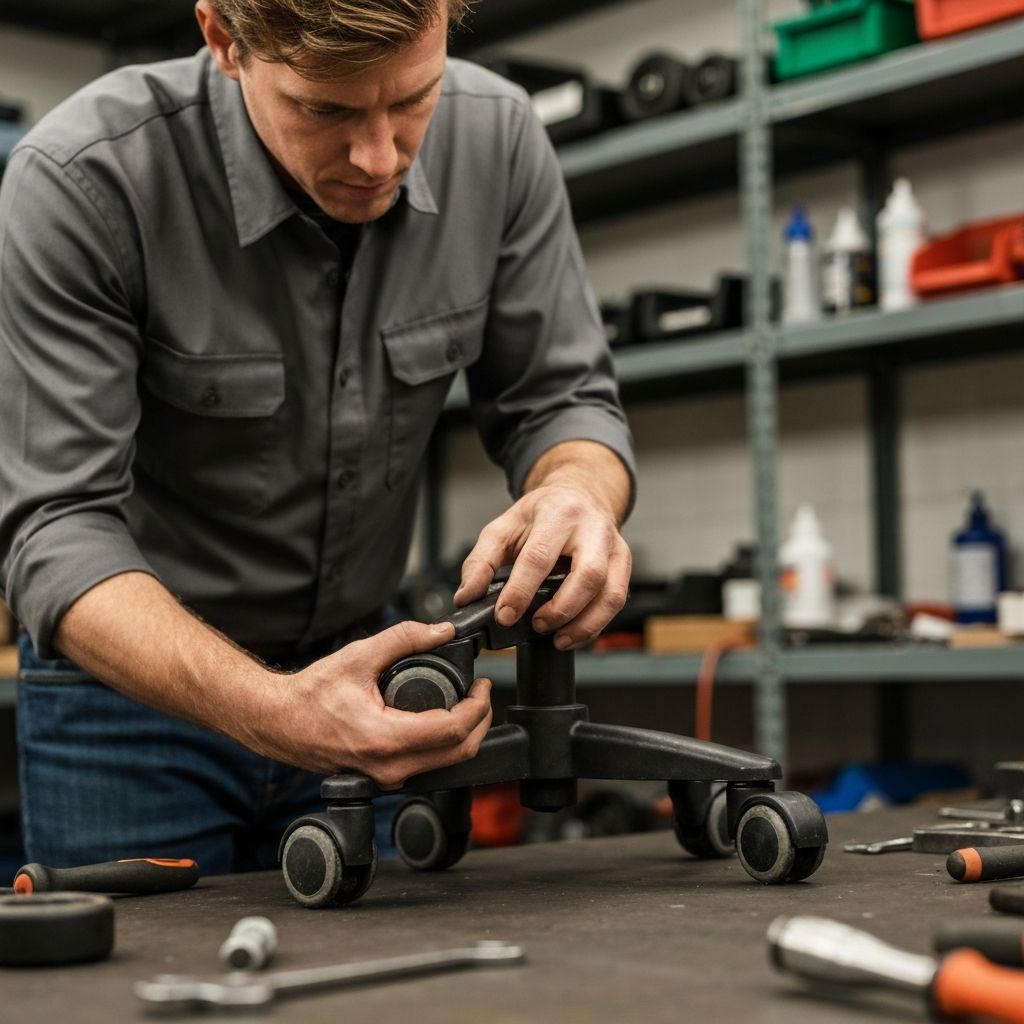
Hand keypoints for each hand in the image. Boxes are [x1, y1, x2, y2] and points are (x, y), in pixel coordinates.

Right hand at [255, 620, 491, 788]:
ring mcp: (387, 777)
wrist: (277, 721)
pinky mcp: (383, 777)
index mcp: (385, 739)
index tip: (481, 684)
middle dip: (479, 721)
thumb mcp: (359, 657)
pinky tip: (443, 720)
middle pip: (459, 753)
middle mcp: (389, 767)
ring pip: (446, 764)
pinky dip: (444, 745)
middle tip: (480, 693)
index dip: (478, 706)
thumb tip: (441, 631)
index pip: (453, 731)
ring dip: (465, 735)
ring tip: (466, 703)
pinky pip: (427, 766)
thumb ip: (404, 639)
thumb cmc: (310, 695)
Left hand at [454, 481, 631, 650]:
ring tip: (557, 638)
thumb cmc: (542, 514)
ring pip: (610, 593)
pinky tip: (574, 633)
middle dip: (560, 609)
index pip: (539, 556)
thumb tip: (467, 596)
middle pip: (587, 575)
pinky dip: (596, 624)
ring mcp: (614, 546)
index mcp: (558, 513)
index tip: (505, 615)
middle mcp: (592, 528)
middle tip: (536, 625)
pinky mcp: (624, 563)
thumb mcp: (503, 527)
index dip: (520, 591)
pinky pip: (617, 600)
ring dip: (583, 624)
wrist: (579, 495)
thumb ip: (481, 561)